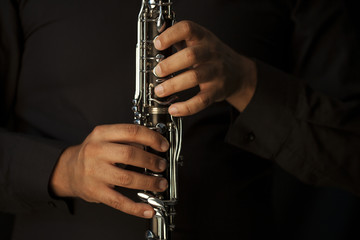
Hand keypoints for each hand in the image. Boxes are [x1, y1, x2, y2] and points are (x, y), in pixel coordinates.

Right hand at [50, 124, 168, 218]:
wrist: (68, 170)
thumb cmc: (93, 153)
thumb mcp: (106, 138)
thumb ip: (127, 139)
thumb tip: (154, 145)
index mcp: (101, 134)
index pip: (131, 131)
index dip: (151, 138)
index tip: (163, 145)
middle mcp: (96, 151)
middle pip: (129, 154)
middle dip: (151, 161)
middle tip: (162, 165)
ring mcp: (94, 172)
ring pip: (127, 178)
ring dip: (149, 182)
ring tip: (160, 184)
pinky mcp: (95, 191)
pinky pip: (118, 201)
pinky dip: (135, 207)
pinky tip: (148, 208)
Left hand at [153, 21, 256, 114]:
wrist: (238, 72)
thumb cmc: (211, 56)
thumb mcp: (199, 41)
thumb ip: (178, 40)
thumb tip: (153, 46)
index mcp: (202, 37)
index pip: (188, 29)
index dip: (171, 35)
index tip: (157, 44)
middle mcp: (211, 53)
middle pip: (191, 55)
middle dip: (171, 64)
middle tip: (157, 71)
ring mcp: (215, 72)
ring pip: (195, 77)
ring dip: (174, 85)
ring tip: (159, 91)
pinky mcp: (216, 91)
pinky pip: (202, 100)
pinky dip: (186, 107)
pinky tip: (173, 109)